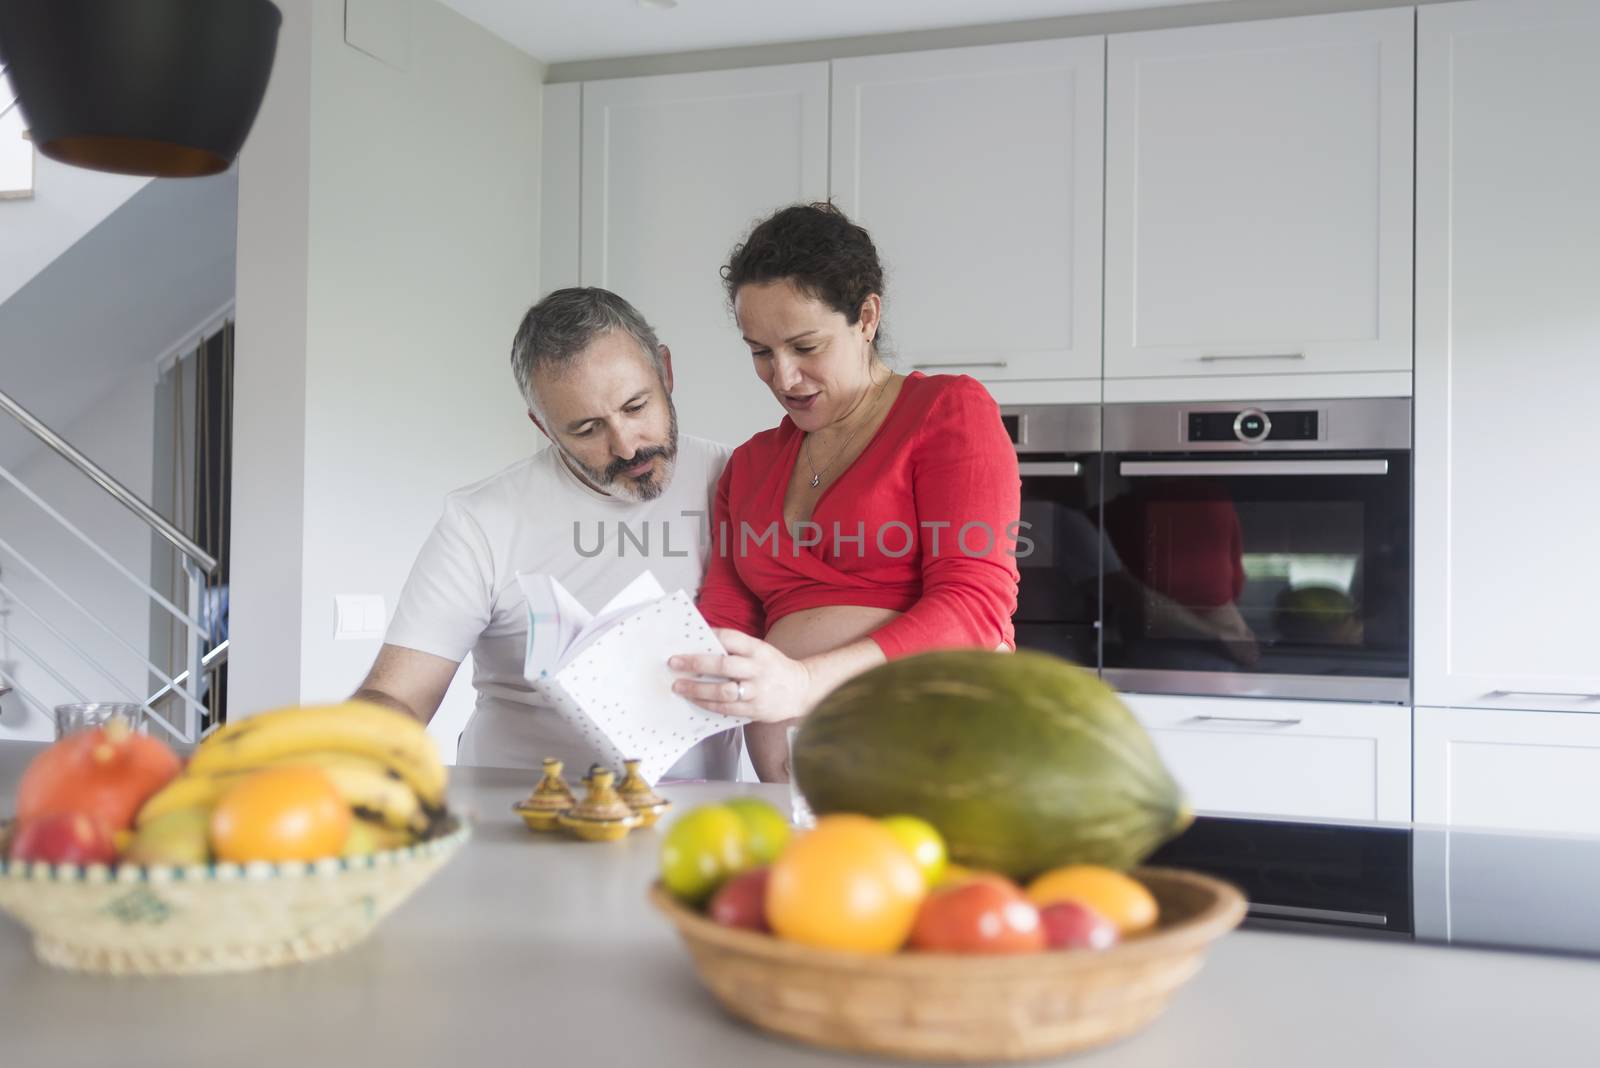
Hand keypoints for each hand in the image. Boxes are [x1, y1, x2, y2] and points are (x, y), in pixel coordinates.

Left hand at [668, 629, 812, 723]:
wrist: (802, 690)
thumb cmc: (773, 668)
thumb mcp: (760, 651)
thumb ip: (737, 650)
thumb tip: (702, 646)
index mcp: (758, 649)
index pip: (732, 638)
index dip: (710, 636)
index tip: (690, 637)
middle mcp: (757, 669)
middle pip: (723, 665)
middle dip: (695, 664)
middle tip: (674, 663)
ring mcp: (756, 691)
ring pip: (722, 690)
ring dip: (697, 689)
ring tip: (678, 686)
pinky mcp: (754, 709)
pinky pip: (726, 708)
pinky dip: (707, 704)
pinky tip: (694, 700)